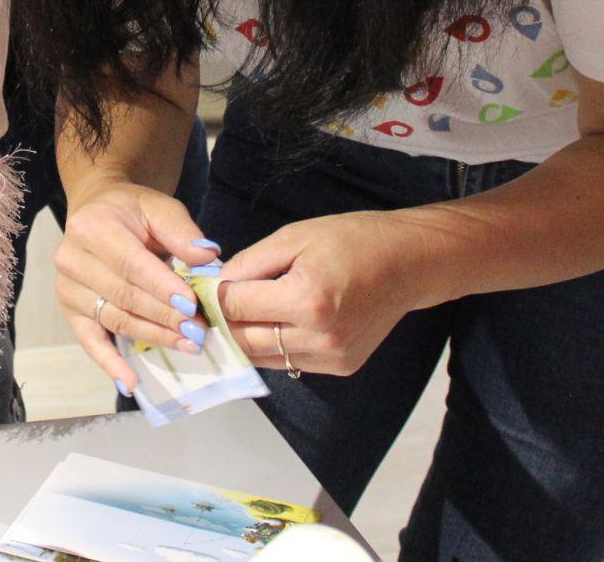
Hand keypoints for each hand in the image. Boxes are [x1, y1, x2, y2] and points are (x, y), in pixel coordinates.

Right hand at [54, 180, 221, 391]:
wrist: (96, 210)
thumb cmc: (131, 211)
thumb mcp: (158, 207)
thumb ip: (182, 231)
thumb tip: (207, 258)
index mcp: (92, 227)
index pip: (130, 264)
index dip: (161, 288)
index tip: (192, 306)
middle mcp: (71, 258)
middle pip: (123, 296)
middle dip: (164, 317)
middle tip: (198, 331)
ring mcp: (67, 288)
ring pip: (114, 320)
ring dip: (152, 337)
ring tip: (187, 346)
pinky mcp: (69, 310)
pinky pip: (89, 341)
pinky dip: (109, 364)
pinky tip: (130, 383)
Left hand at [213, 209, 444, 376]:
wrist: (408, 262)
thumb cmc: (352, 240)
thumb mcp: (294, 237)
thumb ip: (250, 263)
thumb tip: (215, 284)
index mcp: (305, 298)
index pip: (236, 307)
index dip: (211, 298)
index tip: (195, 290)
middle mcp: (319, 335)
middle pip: (244, 340)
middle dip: (220, 323)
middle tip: (201, 308)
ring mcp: (332, 356)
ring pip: (263, 358)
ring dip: (242, 339)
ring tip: (230, 317)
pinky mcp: (340, 366)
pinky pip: (289, 362)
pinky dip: (271, 347)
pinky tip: (266, 326)